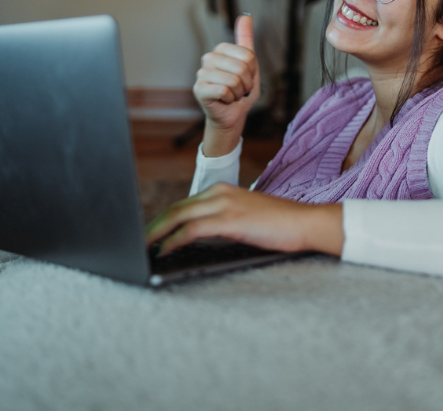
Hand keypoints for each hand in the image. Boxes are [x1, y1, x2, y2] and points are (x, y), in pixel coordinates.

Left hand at [145, 183, 343, 256]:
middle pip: (175, 208)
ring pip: (178, 216)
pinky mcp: (229, 219)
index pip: (184, 204)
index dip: (163, 220)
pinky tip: (164, 251)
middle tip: (136, 243)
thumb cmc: (281, 225)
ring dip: (156, 234)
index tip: (149, 234)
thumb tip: (200, 237)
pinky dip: (174, 240)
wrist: (306, 222)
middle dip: (153, 227)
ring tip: (142, 248)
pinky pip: (191, 230)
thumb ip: (223, 221)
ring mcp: (224, 204)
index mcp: (223, 190)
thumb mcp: (246, 217)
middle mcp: (219, 193)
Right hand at [193, 15, 260, 154]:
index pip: (248, 55)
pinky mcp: (199, 89)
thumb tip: (245, 16)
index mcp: (221, 49)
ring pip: (233, 81)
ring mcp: (201, 73)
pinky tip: (224, 100)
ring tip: (233, 95)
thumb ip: (246, 40)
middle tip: (240, 89)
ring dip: (239, 93)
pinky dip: (230, 99)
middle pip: (241, 68)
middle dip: (247, 84)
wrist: (233, 114)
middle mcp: (209, 58)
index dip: (253, 71)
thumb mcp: (250, 64)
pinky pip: (224, 91)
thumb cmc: (241, 90)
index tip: (247, 78)